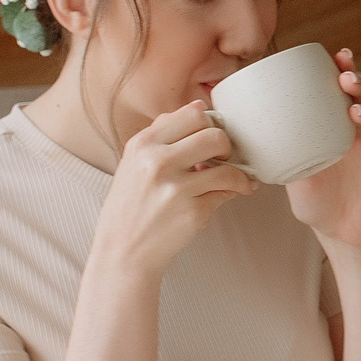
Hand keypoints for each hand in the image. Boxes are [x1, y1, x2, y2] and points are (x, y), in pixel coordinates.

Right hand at [90, 103, 253, 279]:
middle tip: (225, 158)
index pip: (192, 114)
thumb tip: (199, 107)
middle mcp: (157, 162)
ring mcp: (175, 188)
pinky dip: (232, 194)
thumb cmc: (131, 207)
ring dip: (239, 176)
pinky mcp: (192, 212)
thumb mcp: (134, 163)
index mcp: (143, 144)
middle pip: (215, 136)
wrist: (122, 252)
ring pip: (227, 169)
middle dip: (227, 147)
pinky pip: (225, 195)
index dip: (210, 124)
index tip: (212, 136)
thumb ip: (163, 135)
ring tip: (238, 181)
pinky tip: (229, 195)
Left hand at [285, 50, 360, 251]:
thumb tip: (270, 142)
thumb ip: (289, 162)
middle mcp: (358, 136)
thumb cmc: (315, 203)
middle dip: (359, 85)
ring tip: (356, 111)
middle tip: (345, 80)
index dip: (344, 72)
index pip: (342, 93)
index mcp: (335, 130)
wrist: (340, 235)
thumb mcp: (295, 182)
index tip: (339, 57)